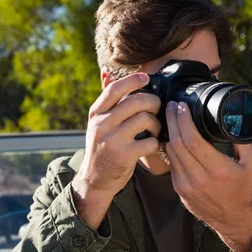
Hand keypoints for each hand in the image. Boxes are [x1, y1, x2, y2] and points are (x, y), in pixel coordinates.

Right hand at [72, 73, 160, 228]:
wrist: (95, 179)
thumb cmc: (101, 147)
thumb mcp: (98, 123)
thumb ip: (105, 99)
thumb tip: (106, 72)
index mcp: (96, 113)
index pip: (114, 89)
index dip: (133, 80)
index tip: (146, 78)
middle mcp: (102, 124)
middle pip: (136, 101)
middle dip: (152, 102)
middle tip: (157, 108)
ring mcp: (112, 140)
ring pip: (145, 119)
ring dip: (156, 123)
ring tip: (154, 128)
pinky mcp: (124, 155)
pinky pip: (149, 141)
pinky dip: (155, 142)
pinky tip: (152, 144)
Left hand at [165, 101, 251, 251]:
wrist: (232, 218)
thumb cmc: (243, 188)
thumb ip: (243, 140)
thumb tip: (234, 117)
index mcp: (217, 169)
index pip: (193, 140)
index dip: (184, 121)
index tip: (182, 106)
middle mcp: (199, 178)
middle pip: (177, 143)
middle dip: (172, 121)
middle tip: (172, 106)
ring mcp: (185, 185)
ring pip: (171, 152)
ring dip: (170, 132)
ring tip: (171, 117)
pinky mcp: (178, 188)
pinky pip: (171, 163)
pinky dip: (171, 147)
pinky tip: (173, 136)